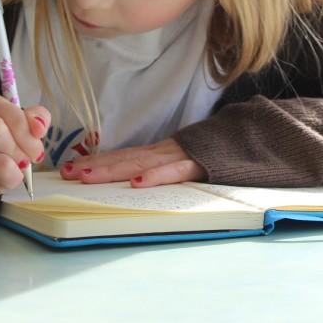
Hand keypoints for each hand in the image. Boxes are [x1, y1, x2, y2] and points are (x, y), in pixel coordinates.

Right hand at [0, 94, 50, 196]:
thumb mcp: (16, 117)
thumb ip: (34, 118)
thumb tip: (39, 128)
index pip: (11, 117)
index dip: (29, 137)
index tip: (36, 151)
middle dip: (20, 153)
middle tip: (25, 162)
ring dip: (14, 174)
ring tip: (14, 172)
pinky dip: (0, 185)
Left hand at [60, 138, 206, 186]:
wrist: (255, 138)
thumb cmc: (220, 153)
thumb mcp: (186, 160)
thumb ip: (165, 166)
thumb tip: (137, 179)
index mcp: (161, 152)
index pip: (124, 156)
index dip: (97, 162)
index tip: (70, 168)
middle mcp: (166, 152)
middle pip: (125, 159)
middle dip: (95, 166)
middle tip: (67, 173)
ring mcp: (182, 156)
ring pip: (142, 164)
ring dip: (113, 170)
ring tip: (87, 177)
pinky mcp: (201, 164)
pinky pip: (175, 172)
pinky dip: (156, 177)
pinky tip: (137, 183)